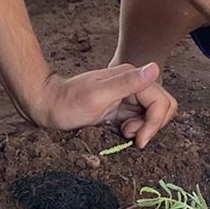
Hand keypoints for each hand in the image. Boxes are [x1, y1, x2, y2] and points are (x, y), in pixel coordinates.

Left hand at [29, 63, 177, 147]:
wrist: (47, 107)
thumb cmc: (68, 102)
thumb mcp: (98, 95)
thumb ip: (127, 83)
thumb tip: (154, 68)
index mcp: (131, 76)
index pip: (161, 101)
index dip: (155, 122)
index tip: (138, 140)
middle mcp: (132, 84)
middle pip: (162, 106)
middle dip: (153, 124)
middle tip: (131, 135)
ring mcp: (127, 96)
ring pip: (153, 114)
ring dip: (144, 128)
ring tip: (123, 133)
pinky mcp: (121, 108)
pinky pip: (140, 119)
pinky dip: (136, 129)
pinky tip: (119, 132)